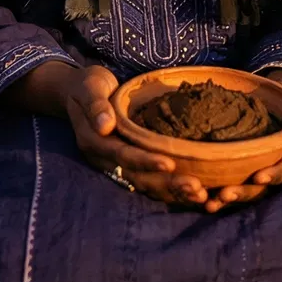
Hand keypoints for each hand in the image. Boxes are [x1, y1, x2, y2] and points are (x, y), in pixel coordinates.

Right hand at [13, 61, 204, 205]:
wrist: (81, 94)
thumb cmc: (88, 86)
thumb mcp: (89, 88)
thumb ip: (96, 106)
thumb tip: (105, 126)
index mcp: (94, 143)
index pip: (123, 155)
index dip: (146, 161)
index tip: (170, 164)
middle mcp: (105, 160)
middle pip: (139, 177)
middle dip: (168, 184)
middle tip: (197, 188)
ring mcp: (117, 166)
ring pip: (146, 184)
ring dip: (173, 192)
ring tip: (201, 195)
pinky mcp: (129, 165)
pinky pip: (150, 181)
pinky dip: (171, 189)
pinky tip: (194, 193)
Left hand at [201, 65, 281, 212]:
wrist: (271, 92)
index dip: (274, 175)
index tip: (259, 177)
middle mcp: (273, 165)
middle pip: (261, 187)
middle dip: (244, 192)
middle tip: (225, 195)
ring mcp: (255, 167)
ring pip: (244, 189)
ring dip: (227, 198)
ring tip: (210, 203)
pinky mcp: (238, 165)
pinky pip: (228, 181)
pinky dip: (214, 191)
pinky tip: (198, 196)